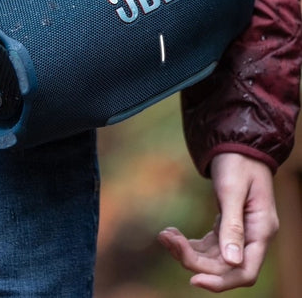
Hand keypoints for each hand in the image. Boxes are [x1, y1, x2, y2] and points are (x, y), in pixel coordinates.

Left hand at [157, 153, 278, 291]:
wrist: (236, 144)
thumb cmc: (237, 163)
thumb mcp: (232, 191)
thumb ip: (232, 226)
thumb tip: (232, 262)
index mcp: (262, 231)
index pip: (245, 272)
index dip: (220, 282)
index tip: (193, 280)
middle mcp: (253, 236)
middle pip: (223, 266)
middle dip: (193, 259)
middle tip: (166, 239)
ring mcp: (240, 232)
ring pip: (213, 257)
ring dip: (187, 251)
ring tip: (164, 234)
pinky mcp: (227, 225)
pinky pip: (208, 245)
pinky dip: (189, 243)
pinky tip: (171, 232)